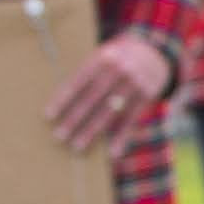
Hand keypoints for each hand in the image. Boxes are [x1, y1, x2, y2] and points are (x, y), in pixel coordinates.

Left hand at [42, 29, 178, 155]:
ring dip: (92, 131)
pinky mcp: (147, 96)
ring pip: (110, 112)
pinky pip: (131, 120)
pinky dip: (121, 137)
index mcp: (103, 57)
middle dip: (74, 119)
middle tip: (59, 136)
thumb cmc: (117, 58)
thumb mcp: (102, 57)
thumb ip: (87, 75)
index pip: (78, 81)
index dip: (63, 99)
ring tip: (77, 146)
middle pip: (93, 98)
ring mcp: (135, 83)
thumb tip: (63, 103)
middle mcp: (120, 69)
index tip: (49, 116)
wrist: (155, 52)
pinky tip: (112, 152)